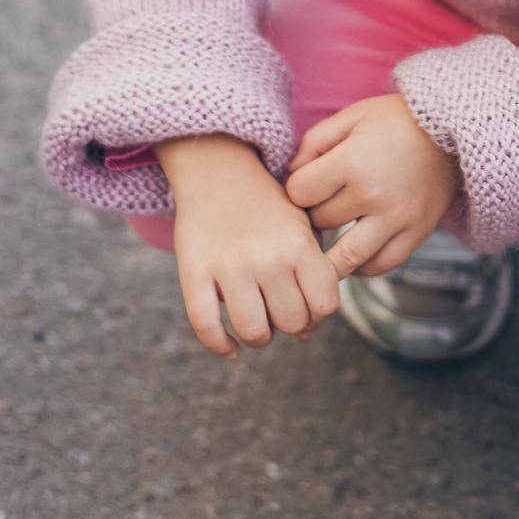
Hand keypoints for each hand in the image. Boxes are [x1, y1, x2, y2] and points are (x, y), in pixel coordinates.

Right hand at [164, 140, 341, 360]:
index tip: (309, 308)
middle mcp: (267, 257)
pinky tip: (231, 347)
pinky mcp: (194, 271)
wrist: (219, 170)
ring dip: (259, 338)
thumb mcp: (303, 225)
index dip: (319, 315)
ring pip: (253, 331)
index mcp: (299, 244)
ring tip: (259, 328)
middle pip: (291, 322)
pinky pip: (206, 326)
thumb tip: (309, 330)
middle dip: (290, 326)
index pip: (324, 304)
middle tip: (281, 314)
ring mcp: (229, 266)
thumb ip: (314, 269)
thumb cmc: (268, 206)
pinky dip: (221, 346)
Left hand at [284, 94, 462, 279]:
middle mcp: (373, 195)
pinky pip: (381, 265)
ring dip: (329, 252)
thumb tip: (291, 176)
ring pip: (345, 257)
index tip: (307, 182)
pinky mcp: (416, 233)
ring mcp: (397, 219)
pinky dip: (363, 265)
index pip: (299, 193)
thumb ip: (314, 143)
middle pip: (321, 221)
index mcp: (352, 162)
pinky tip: (356, 252)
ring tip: (325, 245)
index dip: (297, 187)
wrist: (454, 128)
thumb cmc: (396, 119)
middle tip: (322, 202)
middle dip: (315, 212)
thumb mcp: (352, 116)